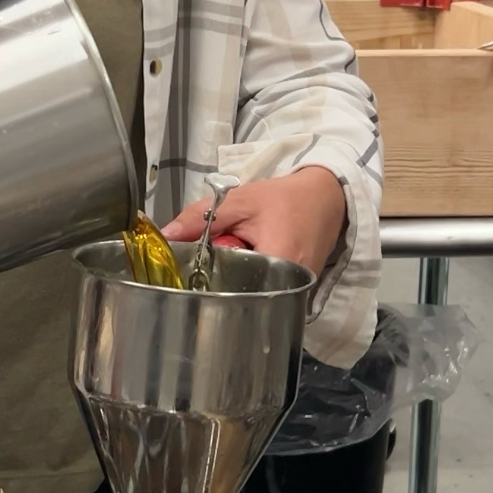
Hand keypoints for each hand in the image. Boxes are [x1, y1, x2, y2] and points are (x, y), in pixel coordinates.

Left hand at [162, 167, 347, 279]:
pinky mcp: (299, 292)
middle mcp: (293, 286)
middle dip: (222, 279)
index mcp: (278, 262)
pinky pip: (267, 293)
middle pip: (241, 294)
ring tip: (236, 257)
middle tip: (217, 256)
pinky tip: (250, 263)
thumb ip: (202, 217)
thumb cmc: (285, 198)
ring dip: (238, 280)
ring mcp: (298, 292)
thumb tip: (167, 234)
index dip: (209, 276)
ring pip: (253, 296)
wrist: (325, 197)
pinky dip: (252, 280)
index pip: (232, 284)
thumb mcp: (240, 200)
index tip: (197, 264)